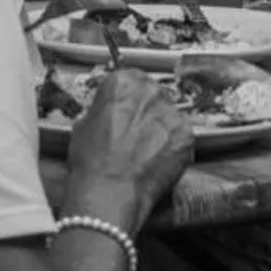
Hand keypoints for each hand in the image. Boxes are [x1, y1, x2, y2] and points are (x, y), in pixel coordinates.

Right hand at [66, 67, 194, 211]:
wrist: (109, 191)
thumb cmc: (91, 160)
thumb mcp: (83, 123)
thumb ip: (103, 110)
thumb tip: (110, 114)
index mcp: (122, 82)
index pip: (130, 78)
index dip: (126, 98)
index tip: (124, 109)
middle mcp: (151, 92)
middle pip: (153, 94)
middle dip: (146, 110)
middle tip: (136, 131)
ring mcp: (172, 114)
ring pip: (169, 116)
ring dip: (160, 128)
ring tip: (146, 150)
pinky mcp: (187, 137)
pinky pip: (180, 137)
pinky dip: (172, 147)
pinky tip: (157, 160)